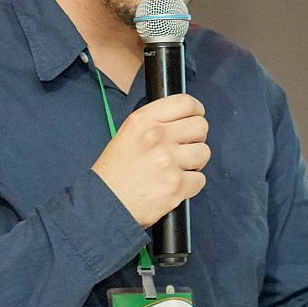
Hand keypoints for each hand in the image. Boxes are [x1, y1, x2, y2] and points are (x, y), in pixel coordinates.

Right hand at [92, 94, 210, 226]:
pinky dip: (190, 185)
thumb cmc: (114, 172)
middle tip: (183, 149)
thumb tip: (184, 120)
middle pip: (200, 126)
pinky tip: (174, 185)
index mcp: (143, 120)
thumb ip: (155, 123)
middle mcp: (156, 137)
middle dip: (195, 138)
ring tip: (176, 169)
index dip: (196, 111)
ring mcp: (168, 161)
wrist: (104, 204)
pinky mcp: (176, 185)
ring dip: (195, 162)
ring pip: (204, 152)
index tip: (195, 118)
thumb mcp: (127, 134)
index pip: (185, 103)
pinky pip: (200, 179)